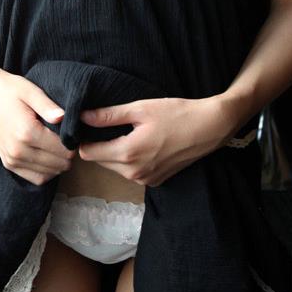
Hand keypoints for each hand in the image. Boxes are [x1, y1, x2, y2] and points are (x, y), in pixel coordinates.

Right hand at [0, 67, 75, 185]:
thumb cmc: (9, 89)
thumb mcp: (30, 90)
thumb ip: (48, 105)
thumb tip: (64, 117)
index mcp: (27, 132)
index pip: (64, 149)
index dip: (74, 141)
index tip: (73, 129)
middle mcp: (18, 151)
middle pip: (60, 163)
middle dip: (68, 152)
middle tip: (68, 136)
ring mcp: (12, 160)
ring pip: (50, 173)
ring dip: (59, 162)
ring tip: (59, 144)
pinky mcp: (9, 164)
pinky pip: (37, 178)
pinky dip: (48, 171)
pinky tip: (49, 156)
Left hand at [77, 95, 234, 186]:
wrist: (209, 128)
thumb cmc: (176, 114)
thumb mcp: (140, 109)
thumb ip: (109, 115)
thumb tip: (82, 116)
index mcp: (128, 153)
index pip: (88, 153)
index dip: (84, 139)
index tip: (88, 125)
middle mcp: (134, 173)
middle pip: (101, 161)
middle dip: (99, 145)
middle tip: (107, 125)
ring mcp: (146, 180)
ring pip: (115, 167)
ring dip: (115, 152)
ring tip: (126, 132)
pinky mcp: (156, 182)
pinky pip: (131, 172)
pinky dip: (130, 159)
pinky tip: (141, 142)